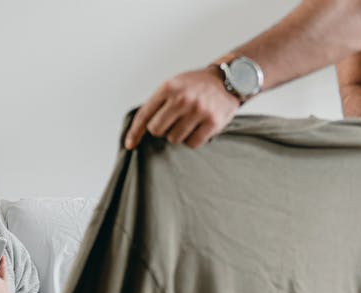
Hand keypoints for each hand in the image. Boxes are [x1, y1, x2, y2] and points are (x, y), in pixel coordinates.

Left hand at [123, 67, 241, 149]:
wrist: (230, 80)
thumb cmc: (198, 85)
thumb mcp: (175, 84)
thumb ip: (159, 102)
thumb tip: (142, 128)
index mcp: (169, 87)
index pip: (145, 114)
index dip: (135, 132)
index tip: (129, 144)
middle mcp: (183, 98)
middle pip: (157, 130)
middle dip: (162, 130)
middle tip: (173, 122)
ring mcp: (198, 111)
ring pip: (174, 139)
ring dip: (179, 135)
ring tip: (189, 122)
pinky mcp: (212, 123)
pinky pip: (192, 144)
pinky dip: (192, 140)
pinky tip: (198, 129)